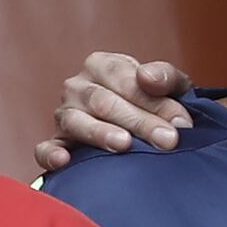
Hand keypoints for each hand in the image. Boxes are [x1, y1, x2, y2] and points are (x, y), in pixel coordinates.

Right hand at [29, 51, 192, 178]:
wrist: (144, 127)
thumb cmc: (155, 103)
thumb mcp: (170, 85)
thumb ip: (165, 77)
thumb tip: (149, 78)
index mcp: (102, 65)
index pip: (125, 80)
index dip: (154, 101)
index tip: (181, 123)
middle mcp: (77, 87)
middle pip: (103, 102)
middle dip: (138, 122)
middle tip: (167, 140)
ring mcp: (64, 115)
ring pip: (76, 122)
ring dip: (100, 133)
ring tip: (124, 144)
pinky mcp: (56, 143)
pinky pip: (45, 148)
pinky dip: (51, 154)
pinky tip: (64, 160)